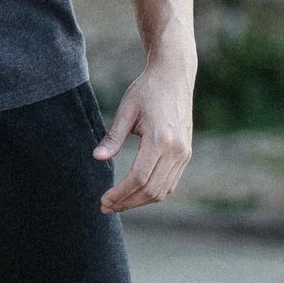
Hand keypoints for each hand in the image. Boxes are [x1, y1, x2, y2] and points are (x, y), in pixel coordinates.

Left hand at [93, 50, 194, 213]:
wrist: (175, 76)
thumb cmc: (147, 90)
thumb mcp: (126, 110)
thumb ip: (112, 137)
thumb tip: (97, 159)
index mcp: (161, 139)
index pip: (139, 178)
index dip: (120, 194)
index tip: (103, 200)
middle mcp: (177, 150)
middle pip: (151, 190)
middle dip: (127, 202)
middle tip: (106, 207)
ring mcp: (184, 153)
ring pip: (163, 190)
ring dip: (140, 201)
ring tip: (118, 203)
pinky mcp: (186, 153)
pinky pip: (170, 182)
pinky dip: (153, 192)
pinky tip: (135, 193)